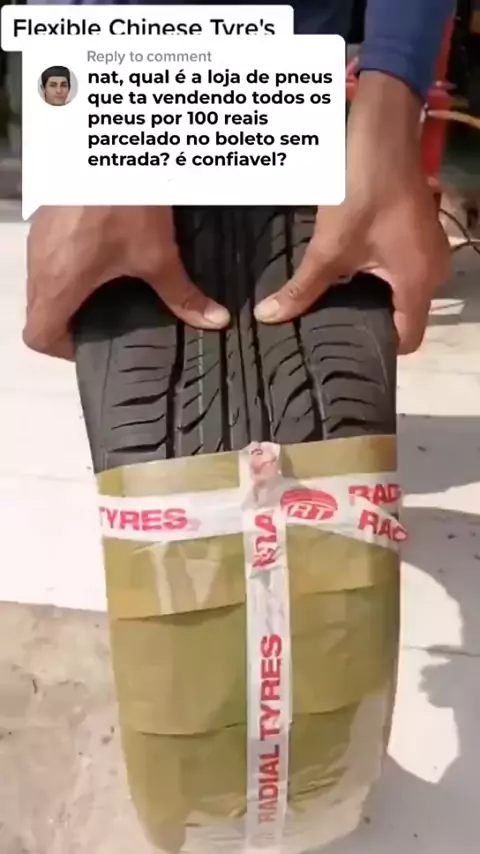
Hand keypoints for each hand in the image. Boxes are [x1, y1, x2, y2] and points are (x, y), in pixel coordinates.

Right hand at [24, 206, 229, 358]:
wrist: (104, 145)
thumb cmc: (123, 202)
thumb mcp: (156, 254)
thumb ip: (181, 293)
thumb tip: (213, 321)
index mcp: (59, 285)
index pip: (38, 336)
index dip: (63, 349)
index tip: (93, 343)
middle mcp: (40, 265)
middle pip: (39, 312)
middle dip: (70, 321)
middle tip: (108, 321)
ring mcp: (39, 239)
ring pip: (42, 282)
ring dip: (69, 292)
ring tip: (108, 291)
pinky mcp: (46, 218)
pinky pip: (47, 256)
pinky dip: (68, 266)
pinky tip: (102, 256)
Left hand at [254, 73, 450, 354]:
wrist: (383, 133)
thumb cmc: (361, 191)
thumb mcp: (328, 246)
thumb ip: (302, 288)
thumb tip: (268, 317)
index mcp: (418, 282)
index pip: (409, 339)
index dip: (378, 346)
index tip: (346, 344)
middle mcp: (433, 271)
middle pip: (405, 316)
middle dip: (371, 321)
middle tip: (333, 326)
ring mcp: (430, 250)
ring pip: (403, 292)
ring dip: (373, 296)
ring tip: (337, 302)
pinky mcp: (421, 233)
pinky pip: (404, 269)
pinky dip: (380, 275)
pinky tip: (350, 272)